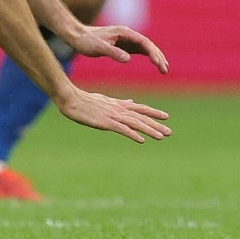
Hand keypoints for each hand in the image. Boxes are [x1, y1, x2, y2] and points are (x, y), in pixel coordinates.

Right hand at [55, 86, 171, 143]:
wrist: (70, 98)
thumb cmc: (84, 100)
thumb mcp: (104, 100)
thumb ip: (119, 103)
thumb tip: (131, 102)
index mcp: (118, 104)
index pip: (139, 108)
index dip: (153, 112)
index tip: (166, 117)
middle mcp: (118, 109)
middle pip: (140, 117)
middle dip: (156, 124)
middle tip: (170, 132)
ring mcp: (112, 115)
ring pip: (135, 123)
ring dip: (149, 130)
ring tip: (161, 136)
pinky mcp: (105, 122)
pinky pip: (122, 129)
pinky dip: (133, 134)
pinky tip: (141, 140)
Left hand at [68, 24, 168, 73]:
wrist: (77, 36)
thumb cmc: (86, 41)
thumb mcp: (99, 48)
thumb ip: (113, 53)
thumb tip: (128, 59)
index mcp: (124, 32)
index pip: (144, 42)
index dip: (153, 53)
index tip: (158, 64)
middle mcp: (127, 34)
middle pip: (148, 44)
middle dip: (158, 56)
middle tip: (165, 70)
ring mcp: (126, 39)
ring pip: (145, 47)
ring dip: (156, 56)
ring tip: (164, 69)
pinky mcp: (123, 44)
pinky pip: (139, 50)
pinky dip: (148, 56)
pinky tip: (154, 63)